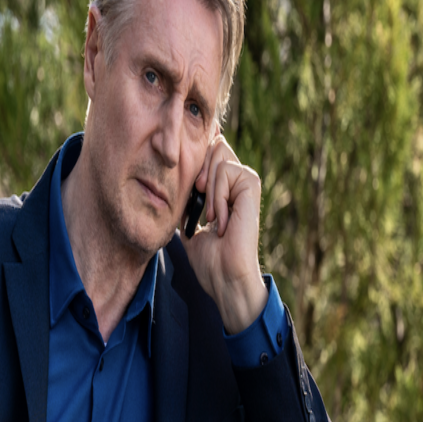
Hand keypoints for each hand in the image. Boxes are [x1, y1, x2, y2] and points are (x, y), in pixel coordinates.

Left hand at [181, 135, 267, 333]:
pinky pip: (226, 170)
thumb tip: (171, 178)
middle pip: (213, 144)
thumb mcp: (189, 222)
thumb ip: (186, 200)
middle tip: (197, 199)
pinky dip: (216, 195)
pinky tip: (220, 220)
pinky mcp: (251, 185)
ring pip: (218, 153)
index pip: (209, 150)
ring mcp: (245, 181)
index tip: (189, 187)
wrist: (225, 277)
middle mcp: (236, 180)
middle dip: (197, 167)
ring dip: (206, 187)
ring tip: (210, 216)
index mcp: (224, 187)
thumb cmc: (210, 259)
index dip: (195, 155)